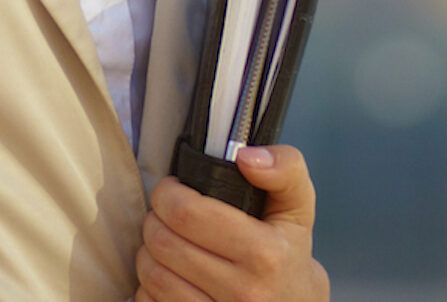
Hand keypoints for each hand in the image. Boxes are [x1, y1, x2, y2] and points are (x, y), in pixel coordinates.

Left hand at [135, 146, 329, 301]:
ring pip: (152, 275)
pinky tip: (170, 273)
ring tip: (167, 242)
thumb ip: (284, 168)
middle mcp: (244, 292)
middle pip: (163, 243)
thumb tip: (247, 157)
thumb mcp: (297, 205)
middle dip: (155, 220)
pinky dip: (149, 285)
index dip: (168, 193)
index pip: (187, 213)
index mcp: (266, 253)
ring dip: (149, 252)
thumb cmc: (288, 252)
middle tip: (166, 214)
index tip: (174, 189)